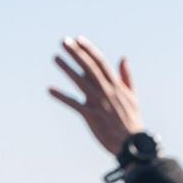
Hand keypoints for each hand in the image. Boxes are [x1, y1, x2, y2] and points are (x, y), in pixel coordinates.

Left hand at [49, 36, 143, 155]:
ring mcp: (99, 102)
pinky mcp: (91, 115)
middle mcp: (107, 91)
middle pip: (89, 67)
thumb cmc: (132, 122)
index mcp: (116, 85)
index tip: (78, 39)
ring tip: (55, 58)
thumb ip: (126, 77)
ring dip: (67, 68)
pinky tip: (50, 90)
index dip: (89, 50)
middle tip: (64, 41)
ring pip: (81, 81)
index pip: (100, 62)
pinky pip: (74, 104)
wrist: (133, 143)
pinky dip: (62, 96)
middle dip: (76, 53)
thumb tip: (123, 58)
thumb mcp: (132, 96)